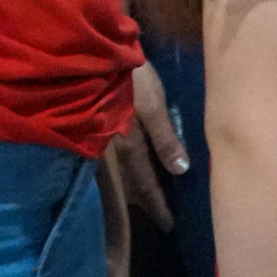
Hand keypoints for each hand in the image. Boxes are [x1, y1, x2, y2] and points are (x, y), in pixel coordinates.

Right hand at [115, 60, 190, 230]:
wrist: (95, 51)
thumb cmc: (129, 77)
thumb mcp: (152, 105)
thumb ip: (164, 138)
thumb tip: (181, 172)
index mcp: (128, 145)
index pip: (146, 182)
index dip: (158, 204)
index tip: (169, 225)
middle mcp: (114, 146)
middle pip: (133, 180)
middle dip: (147, 198)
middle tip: (161, 216)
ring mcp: (106, 134)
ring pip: (125, 168)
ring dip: (139, 183)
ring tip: (150, 195)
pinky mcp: (102, 121)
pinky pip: (121, 153)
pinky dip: (131, 165)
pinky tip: (136, 163)